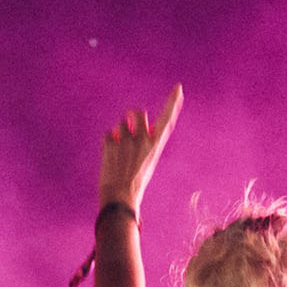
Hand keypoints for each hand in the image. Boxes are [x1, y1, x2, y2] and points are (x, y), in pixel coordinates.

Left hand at [99, 83, 182, 210]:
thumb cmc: (135, 181)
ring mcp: (126, 140)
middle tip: (128, 134)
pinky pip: (108, 135)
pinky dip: (108, 144)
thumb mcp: (147, 161)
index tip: (178, 88)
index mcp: (155, 146)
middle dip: (131, 118)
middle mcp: (143, 140)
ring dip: (119, 135)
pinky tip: (111, 159)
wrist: (120, 197)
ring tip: (119, 155)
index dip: (172, 103)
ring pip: (120, 124)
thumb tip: (135, 122)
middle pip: (137, 113)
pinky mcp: (111, 143)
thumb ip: (144, 141)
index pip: (167, 120)